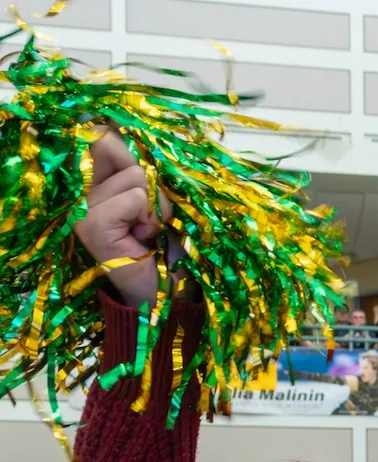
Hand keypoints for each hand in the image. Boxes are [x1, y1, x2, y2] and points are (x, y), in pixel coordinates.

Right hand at [73, 129, 174, 308]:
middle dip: (151, 181)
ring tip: (149, 228)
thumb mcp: (157, 193)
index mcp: (92, 179)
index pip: (104, 136)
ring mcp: (81, 208)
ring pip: (135, 175)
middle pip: (120, 148)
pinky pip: (135, 197)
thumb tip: (122, 131)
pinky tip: (143, 238)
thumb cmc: (168, 238)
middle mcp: (79, 191)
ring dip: (157, 204)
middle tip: (151, 213)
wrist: (170, 286)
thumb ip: (142, 164)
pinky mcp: (91, 225)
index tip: (145, 184)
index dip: (133, 150)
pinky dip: (152, 216)